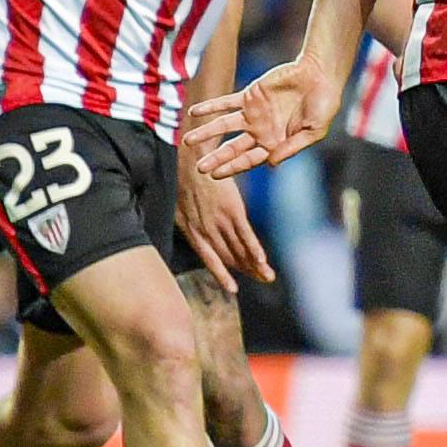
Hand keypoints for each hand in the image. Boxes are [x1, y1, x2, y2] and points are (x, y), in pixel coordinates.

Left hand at [175, 145, 273, 292]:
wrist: (191, 158)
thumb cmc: (181, 175)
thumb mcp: (179, 203)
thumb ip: (191, 219)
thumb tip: (200, 227)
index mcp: (191, 230)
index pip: (210, 258)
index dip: (222, 274)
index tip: (233, 288)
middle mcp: (205, 231)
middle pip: (229, 257)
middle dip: (246, 272)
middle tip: (262, 280)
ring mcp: (219, 221)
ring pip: (238, 250)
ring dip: (255, 266)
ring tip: (268, 277)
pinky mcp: (232, 211)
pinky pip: (245, 235)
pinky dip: (255, 250)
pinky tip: (263, 261)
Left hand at [185, 52, 340, 178]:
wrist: (320, 75)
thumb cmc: (324, 105)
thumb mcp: (314, 131)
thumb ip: (291, 148)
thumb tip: (271, 164)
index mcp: (275, 144)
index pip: (249, 160)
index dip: (232, 168)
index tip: (215, 176)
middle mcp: (260, 132)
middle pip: (232, 148)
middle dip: (216, 158)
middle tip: (198, 168)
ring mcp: (253, 113)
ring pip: (224, 126)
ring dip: (206, 133)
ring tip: (188, 141)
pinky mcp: (250, 95)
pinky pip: (226, 102)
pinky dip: (211, 107)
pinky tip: (194, 112)